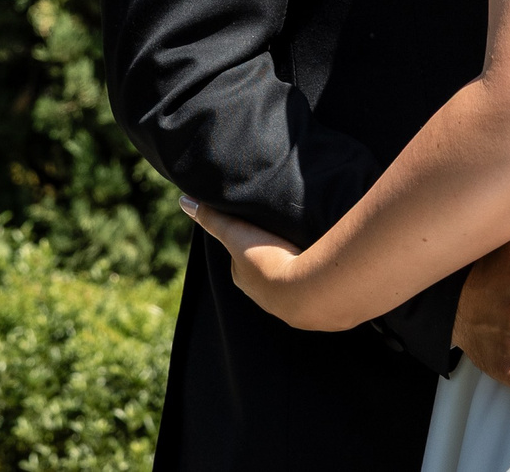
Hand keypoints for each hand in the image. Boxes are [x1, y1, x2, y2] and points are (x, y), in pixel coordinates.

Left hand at [181, 195, 344, 330]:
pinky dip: (319, 278)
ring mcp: (292, 305)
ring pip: (292, 280)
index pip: (242, 258)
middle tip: (285, 235)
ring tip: (308, 247)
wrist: (306, 290)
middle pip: (267, 271)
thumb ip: (212, 218)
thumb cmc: (268, 261)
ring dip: (299, 267)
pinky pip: (316, 289)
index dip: (249, 242)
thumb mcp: (236, 233)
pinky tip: (325, 267)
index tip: (259, 228)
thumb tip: (183, 200)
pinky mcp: (316, 308)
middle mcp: (265, 297)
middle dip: (274, 256)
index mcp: (245, 279)